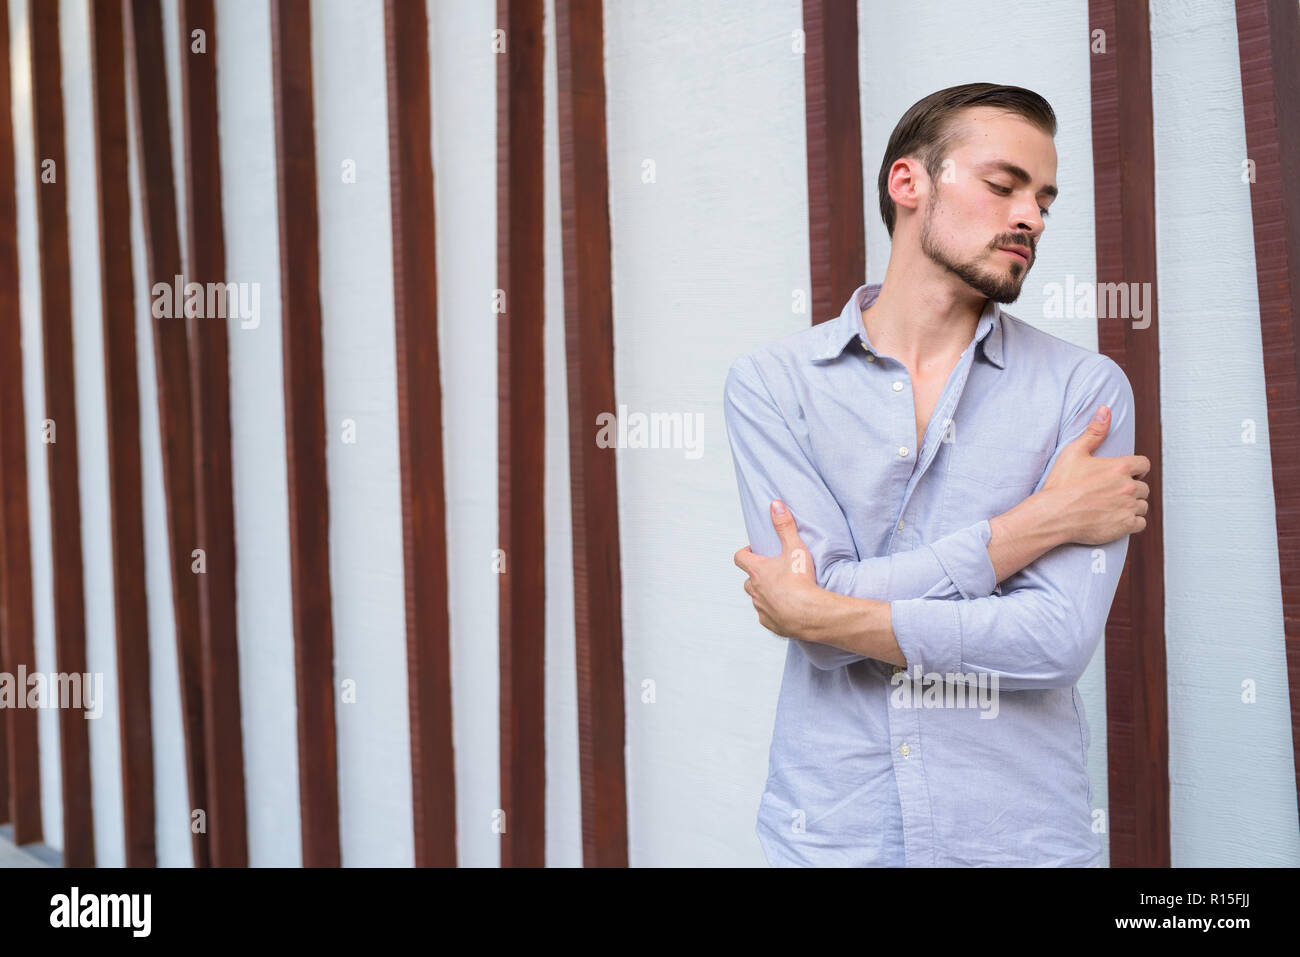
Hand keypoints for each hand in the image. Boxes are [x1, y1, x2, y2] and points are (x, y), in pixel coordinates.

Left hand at [733, 500, 821, 637]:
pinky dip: (773, 611)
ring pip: (756, 598)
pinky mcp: (769, 623)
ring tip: (781, 590)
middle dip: (756, 574)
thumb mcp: (794, 548)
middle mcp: (754, 590)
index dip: (745, 552)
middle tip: (772, 570)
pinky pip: (766, 616)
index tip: (755, 550)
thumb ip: (785, 526)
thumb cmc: (801, 581)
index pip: (739, 557)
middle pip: (748, 579)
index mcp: (757, 571)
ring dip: (764, 593)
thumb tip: (775, 504)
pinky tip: (786, 609)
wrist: (810, 614)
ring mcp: (760, 608)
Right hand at [1041, 405, 1150, 545]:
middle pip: (1143, 487)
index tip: (1125, 474)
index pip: (1144, 465)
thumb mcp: (1075, 452)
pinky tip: (1115, 519)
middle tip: (1112, 493)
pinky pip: (1140, 523)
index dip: (1135, 469)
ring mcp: (1128, 507)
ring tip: (1112, 507)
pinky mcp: (1125, 525)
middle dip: (1131, 489)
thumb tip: (1105, 410)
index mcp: (1120, 467)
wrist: (1053, 514)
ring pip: (1142, 505)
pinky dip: (1131, 522)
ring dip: (1132, 506)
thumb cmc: (1062, 484)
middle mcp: (1128, 486)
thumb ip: (1094, 431)